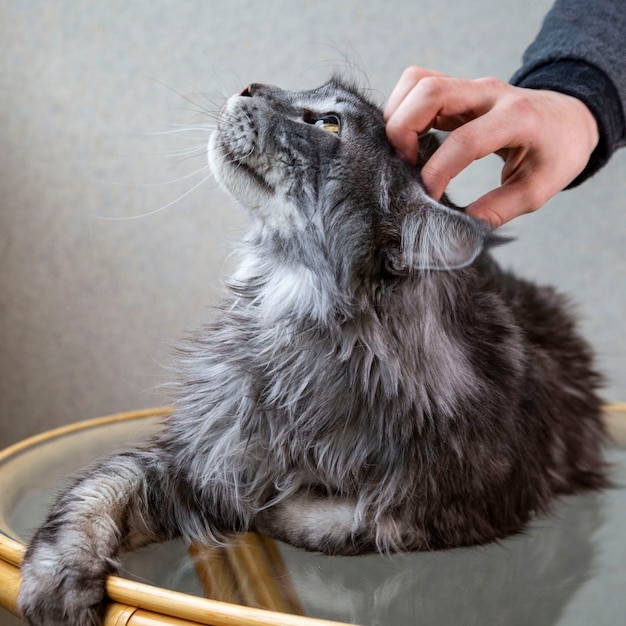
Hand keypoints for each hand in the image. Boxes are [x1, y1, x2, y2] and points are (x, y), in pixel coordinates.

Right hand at [384, 67, 599, 227]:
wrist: (569, 118)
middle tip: (404, 167)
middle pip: (430, 92)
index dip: (437, 172)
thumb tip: (459, 226)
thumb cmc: (556, 153)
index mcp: (517, 118)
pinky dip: (402, 109)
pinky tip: (407, 139)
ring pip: (418, 82)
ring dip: (398, 117)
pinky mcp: (457, 88)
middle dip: (403, 131)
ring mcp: (471, 86)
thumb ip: (499, 209)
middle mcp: (489, 94)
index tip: (428, 198)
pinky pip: (417, 85)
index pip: (464, 141)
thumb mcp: (538, 189)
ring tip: (403, 153)